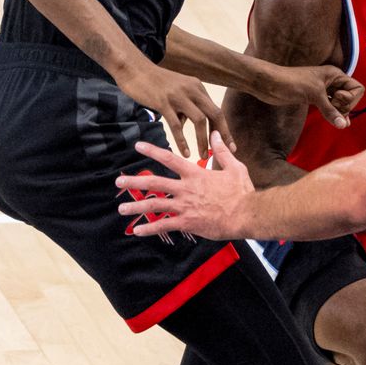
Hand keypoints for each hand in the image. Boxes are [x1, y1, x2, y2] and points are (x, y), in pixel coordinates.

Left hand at [115, 135, 254, 239]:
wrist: (247, 214)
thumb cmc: (242, 192)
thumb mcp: (235, 167)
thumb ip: (222, 151)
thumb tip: (216, 134)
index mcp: (195, 174)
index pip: (169, 158)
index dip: (152, 151)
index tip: (138, 146)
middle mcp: (186, 189)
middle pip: (154, 182)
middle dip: (134, 182)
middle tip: (118, 181)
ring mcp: (185, 206)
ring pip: (155, 205)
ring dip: (136, 206)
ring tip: (122, 209)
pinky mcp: (187, 223)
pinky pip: (164, 225)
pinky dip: (149, 228)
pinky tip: (137, 230)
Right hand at [116, 62, 232, 158]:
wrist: (134, 69)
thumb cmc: (155, 83)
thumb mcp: (177, 91)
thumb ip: (185, 106)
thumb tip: (189, 125)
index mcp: (198, 87)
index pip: (216, 110)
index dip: (224, 128)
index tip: (230, 144)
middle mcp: (192, 90)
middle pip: (215, 114)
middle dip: (222, 134)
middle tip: (226, 152)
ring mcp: (179, 95)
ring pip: (199, 120)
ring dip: (203, 140)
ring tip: (203, 155)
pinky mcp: (164, 102)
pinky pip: (177, 125)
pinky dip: (183, 141)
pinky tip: (185, 152)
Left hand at [261, 65, 364, 128]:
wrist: (269, 84)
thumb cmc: (291, 82)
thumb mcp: (314, 95)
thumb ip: (330, 110)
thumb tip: (344, 126)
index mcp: (334, 74)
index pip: (357, 88)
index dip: (351, 99)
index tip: (336, 100)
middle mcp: (331, 81)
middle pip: (351, 97)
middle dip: (346, 106)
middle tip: (331, 106)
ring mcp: (323, 90)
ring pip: (341, 103)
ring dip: (340, 112)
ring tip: (338, 120)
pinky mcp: (314, 98)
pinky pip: (331, 107)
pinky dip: (334, 114)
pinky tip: (337, 122)